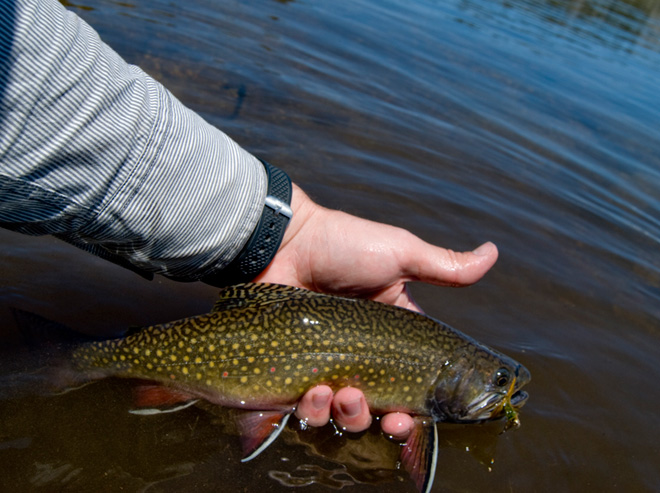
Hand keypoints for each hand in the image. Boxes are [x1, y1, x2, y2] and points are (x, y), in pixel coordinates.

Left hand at [256, 184, 497, 438]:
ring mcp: (323, 362)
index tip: (414, 416)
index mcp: (390, 332)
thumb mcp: (399, 253)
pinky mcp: (290, 369)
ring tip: (341, 396)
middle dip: (383, 420)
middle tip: (385, 417)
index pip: (411, 380)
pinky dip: (310, 409)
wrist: (283, 240)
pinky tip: (313, 393)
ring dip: (347, 416)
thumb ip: (444, 266)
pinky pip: (303, 406)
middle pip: (376, 406)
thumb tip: (495, 253)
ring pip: (340, 413)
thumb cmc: (343, 244)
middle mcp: (358, 353)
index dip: (415, 405)